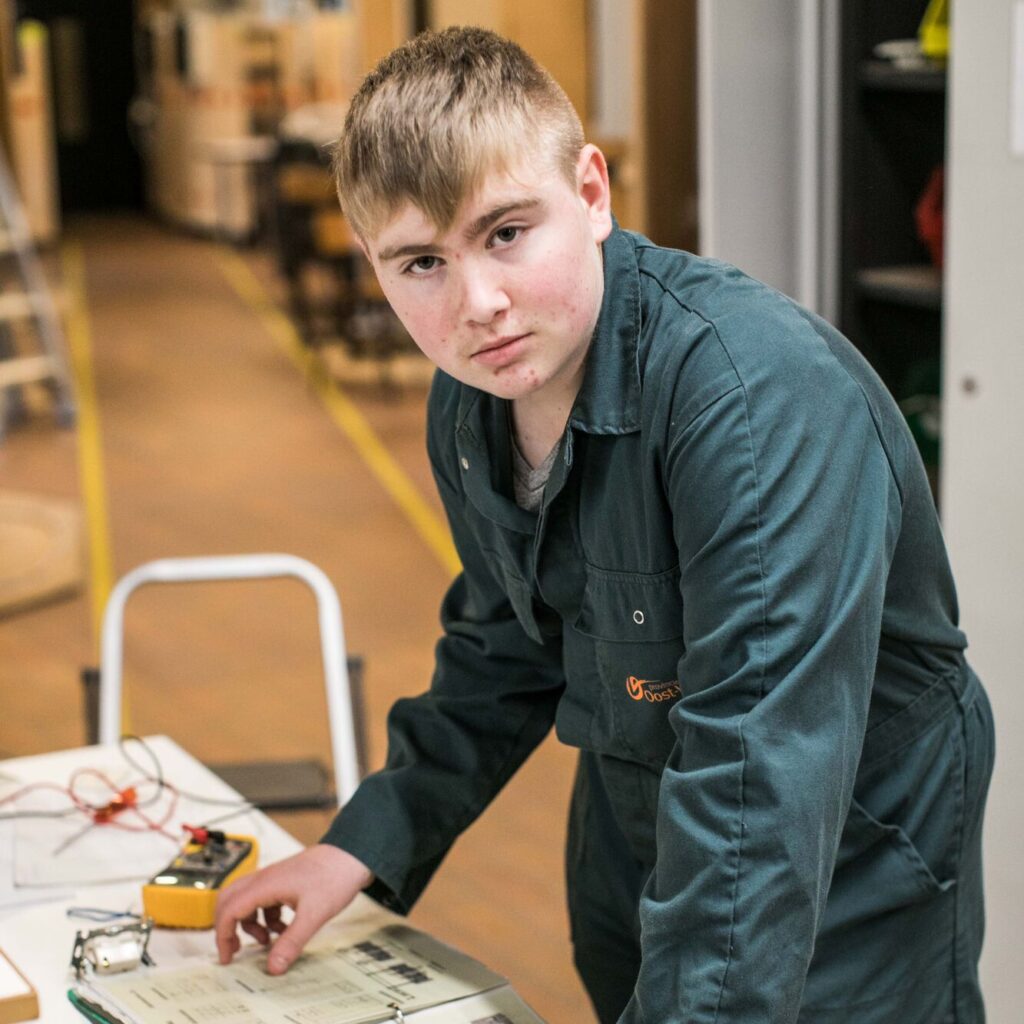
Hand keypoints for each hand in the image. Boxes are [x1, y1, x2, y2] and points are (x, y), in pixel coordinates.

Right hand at [214, 843, 372, 973]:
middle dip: (228, 927)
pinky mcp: (286, 880)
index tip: (228, 958)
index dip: (223, 936)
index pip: (229, 909)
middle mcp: (265, 879)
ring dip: (251, 924)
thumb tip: (273, 968)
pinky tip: (285, 929)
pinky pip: (265, 901)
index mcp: (265, 884)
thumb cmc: (335, 877)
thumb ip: (292, 942)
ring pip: (247, 901)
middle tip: (236, 950)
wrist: (354, 853)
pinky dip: (267, 918)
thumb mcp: (314, 914)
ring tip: (268, 942)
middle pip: (230, 900)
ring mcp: (275, 878)